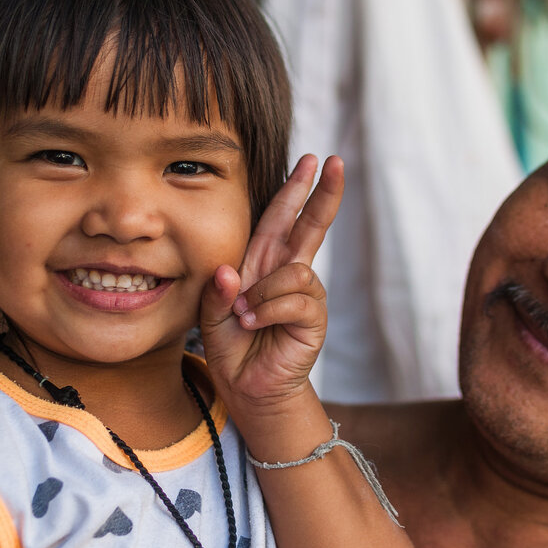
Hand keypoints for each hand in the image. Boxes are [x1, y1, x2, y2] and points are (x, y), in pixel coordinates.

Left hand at [199, 155, 343, 414]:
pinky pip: (294, 300)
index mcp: (265, 262)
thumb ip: (217, 292)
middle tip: (335, 162)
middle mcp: (289, 272)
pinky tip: (253, 324)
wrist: (247, 387)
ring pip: (293, 271)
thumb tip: (229, 273)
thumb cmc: (231, 346)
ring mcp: (305, 295)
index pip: (282, 218)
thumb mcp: (211, 314)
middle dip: (324, 194)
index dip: (296, 189)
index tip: (311, 160)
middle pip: (312, 225)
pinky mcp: (312, 319)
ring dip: (262, 292)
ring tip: (244, 314)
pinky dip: (266, 311)